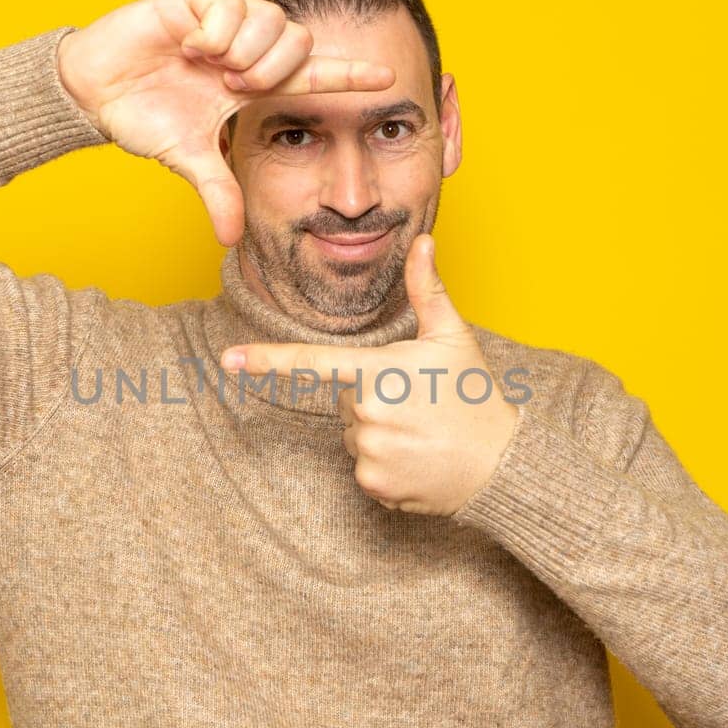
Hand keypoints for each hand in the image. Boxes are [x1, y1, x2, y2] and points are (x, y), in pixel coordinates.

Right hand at [55, 0, 395, 245]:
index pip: (313, 75)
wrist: (94, 90)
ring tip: (211, 68)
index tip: (388, 80)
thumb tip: (231, 241)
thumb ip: (217, 191)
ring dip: (246, 52)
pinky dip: (214, 33)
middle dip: (273, 70)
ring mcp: (221, 20)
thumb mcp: (187, 159)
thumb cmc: (143, 116)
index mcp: (253, 81)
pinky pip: (229, 6)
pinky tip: (190, 47)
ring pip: (271, 20)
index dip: (349, 76)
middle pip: (299, 41)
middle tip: (235, 88)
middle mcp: (246, 47)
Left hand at [218, 234, 518, 515]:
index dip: (267, 360)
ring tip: (421, 433)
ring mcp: (368, 453)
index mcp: (379, 373)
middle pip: (346, 400)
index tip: (228, 360)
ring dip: (379, 432)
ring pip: (353, 434)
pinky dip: (385, 463)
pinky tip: (417, 458)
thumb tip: (423, 242)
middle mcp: (367, 414)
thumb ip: (429, 290)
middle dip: (374, 398)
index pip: (313, 363)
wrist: (499, 465)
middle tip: (418, 403)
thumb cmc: (476, 396)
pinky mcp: (372, 485)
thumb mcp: (453, 338)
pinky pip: (362, 466)